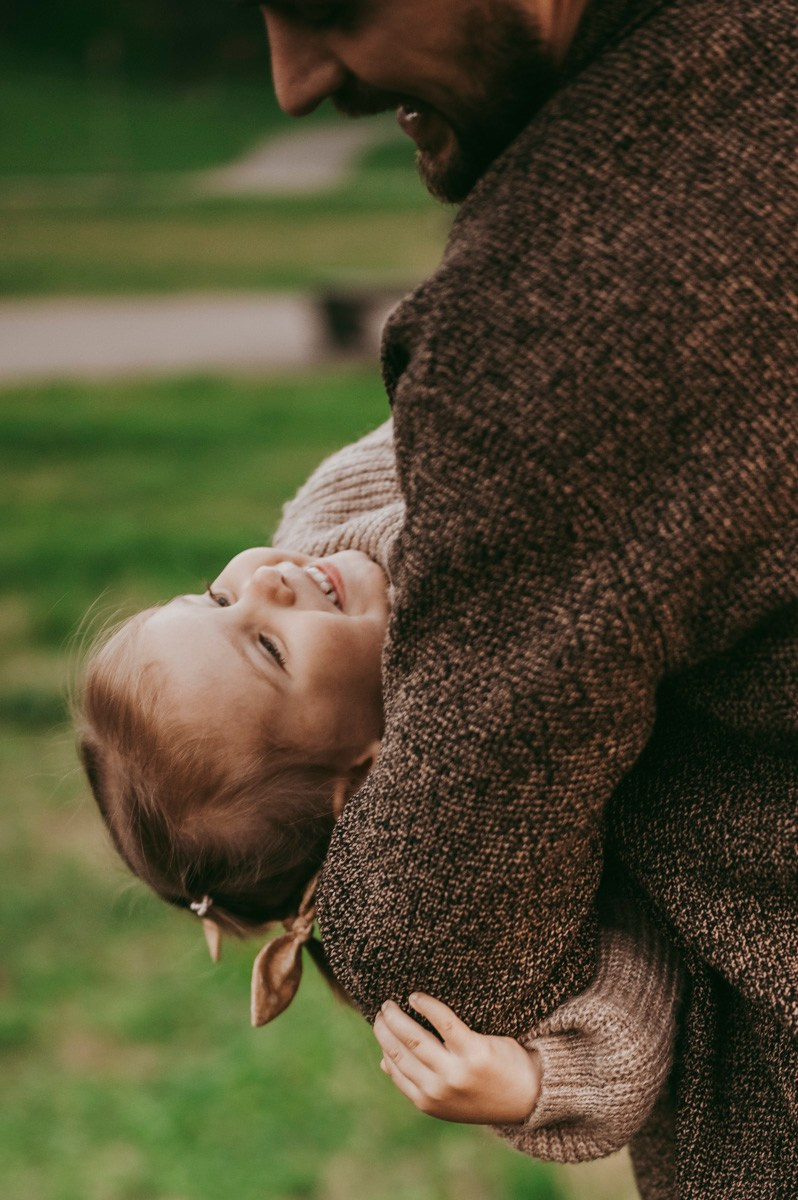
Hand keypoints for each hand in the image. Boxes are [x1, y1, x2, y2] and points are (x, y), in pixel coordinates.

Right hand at [373, 992, 540, 1124]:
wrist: (529, 1096)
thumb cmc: (484, 1092)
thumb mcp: (447, 1100)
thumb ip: (417, 1084)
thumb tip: (383, 1063)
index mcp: (428, 1102)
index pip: (394, 1067)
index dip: (383, 1043)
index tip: (379, 1025)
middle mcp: (439, 1089)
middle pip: (400, 1051)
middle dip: (385, 1027)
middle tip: (382, 1009)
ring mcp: (456, 1071)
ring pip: (414, 1037)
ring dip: (397, 1017)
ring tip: (391, 1003)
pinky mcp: (474, 1051)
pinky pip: (443, 1022)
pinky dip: (426, 1006)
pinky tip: (416, 997)